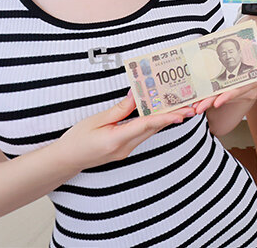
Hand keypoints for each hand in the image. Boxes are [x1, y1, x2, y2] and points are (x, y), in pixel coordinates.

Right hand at [59, 91, 193, 170]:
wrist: (65, 160)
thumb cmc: (76, 140)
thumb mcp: (95, 120)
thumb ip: (118, 110)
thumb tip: (135, 97)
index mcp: (116, 140)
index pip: (145, 126)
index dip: (165, 118)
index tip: (181, 114)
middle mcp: (125, 148)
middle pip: (153, 129)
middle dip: (173, 117)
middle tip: (191, 107)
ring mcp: (125, 151)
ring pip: (150, 132)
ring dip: (165, 120)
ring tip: (182, 108)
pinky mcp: (124, 150)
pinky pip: (142, 134)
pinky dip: (153, 124)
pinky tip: (161, 114)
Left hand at [191, 51, 256, 113]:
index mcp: (253, 83)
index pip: (238, 91)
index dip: (228, 96)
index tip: (217, 102)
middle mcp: (245, 92)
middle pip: (225, 97)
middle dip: (211, 102)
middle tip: (199, 107)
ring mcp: (237, 95)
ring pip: (220, 99)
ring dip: (206, 103)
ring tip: (196, 107)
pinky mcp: (229, 96)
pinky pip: (217, 98)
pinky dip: (206, 101)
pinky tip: (197, 105)